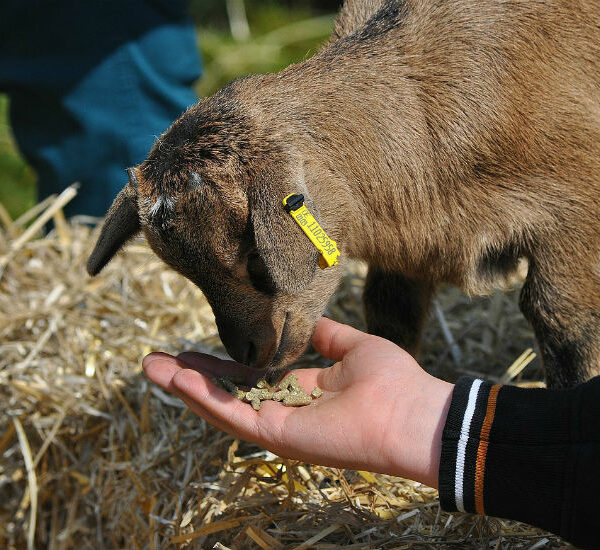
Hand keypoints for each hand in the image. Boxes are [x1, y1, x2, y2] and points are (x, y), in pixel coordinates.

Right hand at [143, 318, 452, 486]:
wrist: (412, 412)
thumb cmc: (391, 380)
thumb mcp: (353, 346)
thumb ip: (326, 336)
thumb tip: (307, 321)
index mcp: (301, 391)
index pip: (250, 378)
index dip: (220, 365)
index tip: (192, 350)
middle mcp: (284, 409)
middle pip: (227, 393)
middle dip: (190, 378)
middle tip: (155, 361)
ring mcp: (277, 425)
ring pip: (220, 407)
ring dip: (184, 388)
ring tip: (151, 369)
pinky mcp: (276, 436)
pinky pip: (232, 416)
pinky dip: (203, 399)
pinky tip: (178, 380)